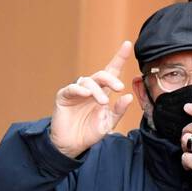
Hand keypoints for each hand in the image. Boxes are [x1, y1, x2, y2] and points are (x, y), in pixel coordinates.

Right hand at [49, 41, 135, 158]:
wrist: (71, 146)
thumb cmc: (89, 133)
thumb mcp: (107, 123)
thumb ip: (118, 111)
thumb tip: (128, 96)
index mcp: (102, 93)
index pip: (112, 71)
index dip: (119, 58)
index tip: (127, 44)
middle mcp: (90, 89)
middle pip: (102, 75)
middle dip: (111, 79)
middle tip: (118, 88)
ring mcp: (76, 92)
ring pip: (88, 81)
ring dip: (97, 90)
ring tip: (102, 102)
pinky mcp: (64, 97)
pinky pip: (72, 88)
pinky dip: (79, 89)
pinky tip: (86, 94)